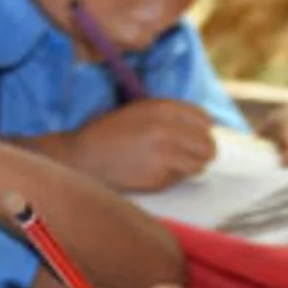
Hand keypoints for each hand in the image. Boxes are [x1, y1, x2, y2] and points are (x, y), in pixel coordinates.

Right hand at [47, 100, 218, 191]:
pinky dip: (168, 179)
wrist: (79, 157)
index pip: (205, 120)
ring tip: (169, 166)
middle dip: (200, 152)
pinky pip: (177, 180)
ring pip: (199, 165)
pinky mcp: (157, 177)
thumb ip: (170, 115)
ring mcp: (164, 154)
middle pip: (207, 145)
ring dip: (188, 167)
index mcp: (163, 108)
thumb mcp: (138, 111)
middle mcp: (167, 129)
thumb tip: (206, 127)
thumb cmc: (107, 134)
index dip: (200, 131)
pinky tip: (148, 173)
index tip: (192, 138)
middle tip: (188, 157)